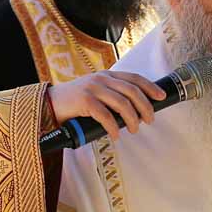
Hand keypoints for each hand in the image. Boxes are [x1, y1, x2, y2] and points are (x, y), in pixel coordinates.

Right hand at [46, 71, 164, 140]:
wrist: (50, 103)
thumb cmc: (75, 103)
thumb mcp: (96, 92)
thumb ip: (112, 95)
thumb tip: (135, 111)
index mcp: (107, 75)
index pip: (134, 78)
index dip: (150, 87)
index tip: (161, 97)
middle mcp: (102, 79)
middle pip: (132, 91)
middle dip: (145, 107)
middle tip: (149, 121)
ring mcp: (93, 88)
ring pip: (122, 104)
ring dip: (132, 119)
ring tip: (134, 130)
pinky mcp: (84, 101)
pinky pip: (106, 116)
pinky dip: (113, 128)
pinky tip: (115, 136)